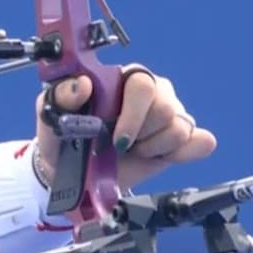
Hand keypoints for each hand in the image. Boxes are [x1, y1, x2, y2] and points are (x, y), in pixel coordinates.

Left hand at [35, 64, 216, 190]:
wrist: (71, 173)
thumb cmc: (63, 135)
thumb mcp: (52, 111)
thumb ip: (63, 93)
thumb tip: (83, 84)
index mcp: (122, 78)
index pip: (143, 85)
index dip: (133, 115)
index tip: (117, 140)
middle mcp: (152, 91)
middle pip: (166, 108)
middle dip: (141, 135)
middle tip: (120, 145)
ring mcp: (170, 113)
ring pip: (180, 128)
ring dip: (153, 148)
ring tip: (132, 150)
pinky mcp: (182, 139)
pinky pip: (201, 141)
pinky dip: (183, 154)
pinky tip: (158, 157)